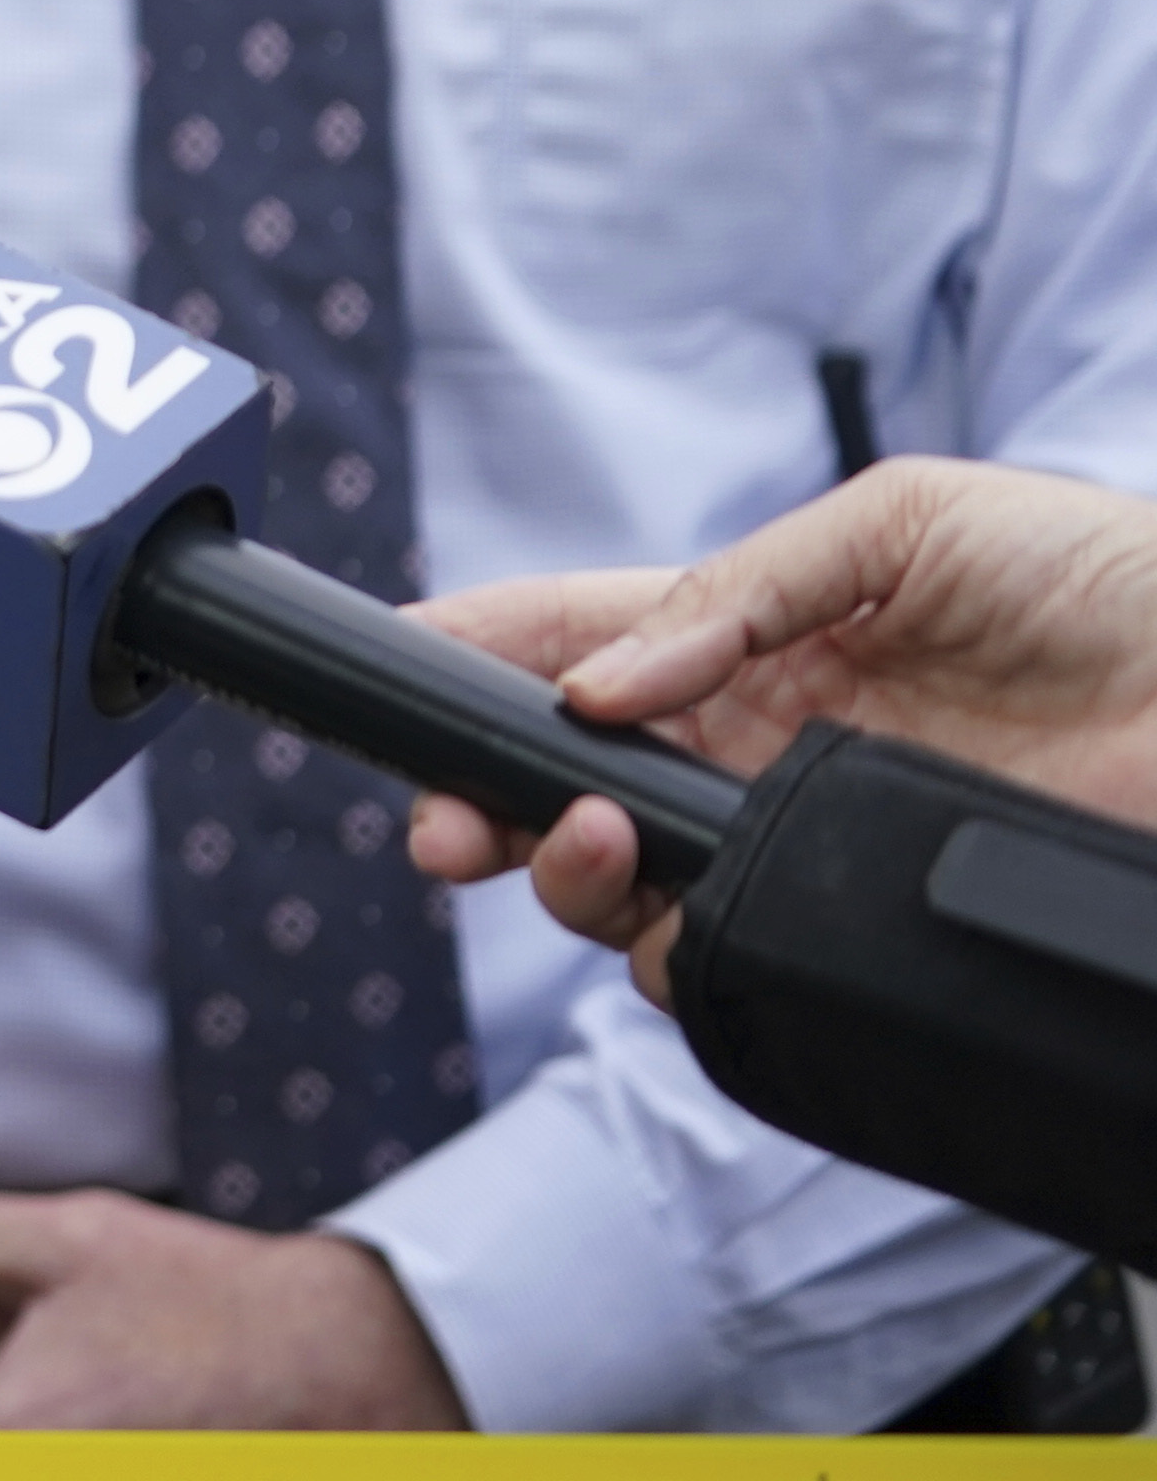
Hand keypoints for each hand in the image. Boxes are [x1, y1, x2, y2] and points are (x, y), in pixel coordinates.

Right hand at [408, 462, 1156, 1002]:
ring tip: (598, 839)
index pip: (575, 635)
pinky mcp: (865, 924)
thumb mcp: (907, 522)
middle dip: (481, 798)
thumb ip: (740, 587)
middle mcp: (757, 743)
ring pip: (626, 883)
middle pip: (568, 781)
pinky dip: (674, 947)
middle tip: (449, 822)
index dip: (475, 650)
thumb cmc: (1105, 581)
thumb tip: (603, 682)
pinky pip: (732, 958)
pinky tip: (678, 908)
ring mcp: (805, 839)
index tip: (396, 667)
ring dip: (569, 868)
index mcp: (752, 630)